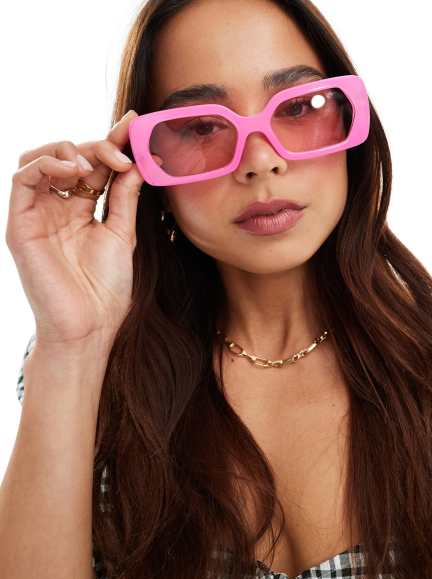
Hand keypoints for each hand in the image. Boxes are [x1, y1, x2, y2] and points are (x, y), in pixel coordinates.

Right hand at [6, 110, 145, 349]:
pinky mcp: (20, 223)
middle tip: (122, 150)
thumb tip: (137, 161)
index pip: (96, 167)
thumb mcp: (122, 235)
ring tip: (93, 162)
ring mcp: (38, 215)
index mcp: (84, 212)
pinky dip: (46, 164)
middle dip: (99, 146)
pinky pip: (22, 179)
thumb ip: (125, 198)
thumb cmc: (105, 290)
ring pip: (41, 160)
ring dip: (68, 149)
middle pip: (72, 158)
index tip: (135, 124)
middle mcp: (59, 209)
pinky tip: (74, 170)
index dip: (113, 143)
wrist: (88, 327)